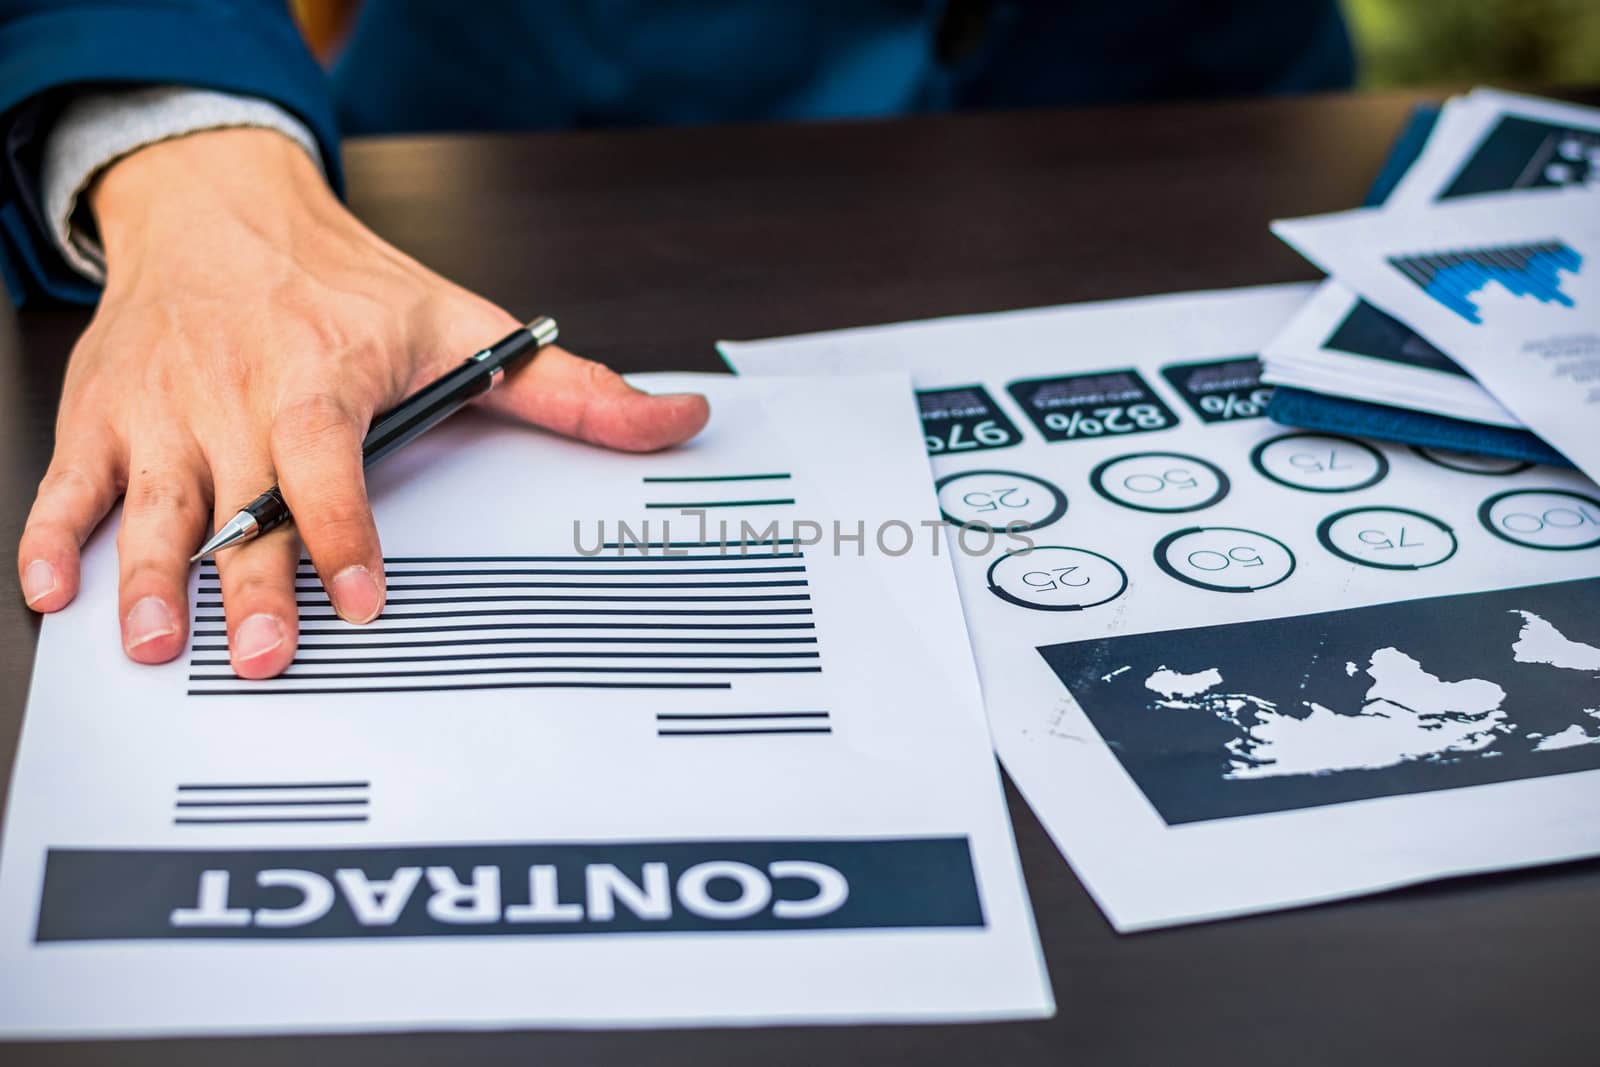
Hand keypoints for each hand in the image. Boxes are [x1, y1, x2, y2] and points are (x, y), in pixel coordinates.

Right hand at [17, 127, 708, 678]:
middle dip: (248, 581)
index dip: (342, 528)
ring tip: (154, 643)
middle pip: (241, 496)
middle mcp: (238, 389)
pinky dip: (56, 535)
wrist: (222, 205)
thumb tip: (674, 420)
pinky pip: (72, 481)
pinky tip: (60, 591)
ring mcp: (166, 406)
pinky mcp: (109, 414)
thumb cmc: (345, 281)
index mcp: (323, 369)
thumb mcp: (467, 322)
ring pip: (152, 499)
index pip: (328, 455)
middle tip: (265, 654)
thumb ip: (570, 390)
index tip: (362, 596)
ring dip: (150, 575)